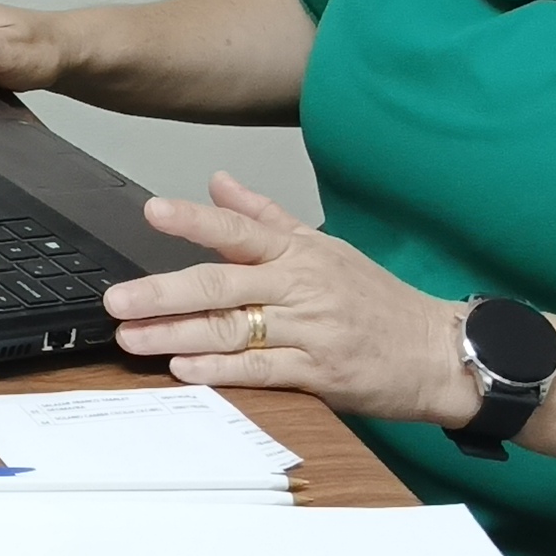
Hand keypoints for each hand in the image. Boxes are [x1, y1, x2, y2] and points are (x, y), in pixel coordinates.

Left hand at [102, 171, 485, 427]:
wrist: (437, 351)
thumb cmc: (378, 300)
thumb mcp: (327, 248)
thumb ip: (267, 218)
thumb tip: (219, 182)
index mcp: (301, 253)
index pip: (241, 230)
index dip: (196, 220)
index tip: (153, 212)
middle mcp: (303, 287)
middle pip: (224, 285)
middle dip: (164, 292)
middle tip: (118, 299)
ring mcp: (311, 331)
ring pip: (234, 330)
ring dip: (178, 334)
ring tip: (133, 337)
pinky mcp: (320, 373)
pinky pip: (262, 370)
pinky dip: (221, 370)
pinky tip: (184, 368)